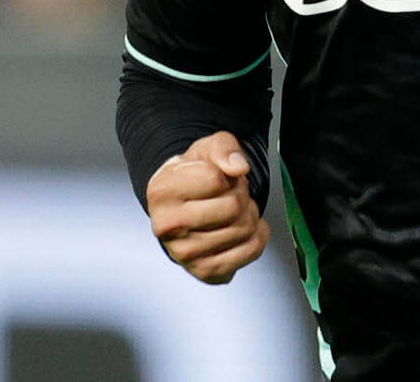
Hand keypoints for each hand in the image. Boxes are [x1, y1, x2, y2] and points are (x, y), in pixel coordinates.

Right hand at [146, 131, 269, 283]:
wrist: (184, 207)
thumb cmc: (194, 176)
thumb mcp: (206, 148)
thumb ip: (224, 148)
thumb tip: (238, 167)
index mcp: (162, 192)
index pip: (216, 179)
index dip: (227, 175)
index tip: (218, 178)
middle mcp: (166, 227)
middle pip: (233, 206)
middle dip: (241, 194)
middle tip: (230, 194)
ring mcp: (185, 253)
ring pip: (244, 228)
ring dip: (249, 214)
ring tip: (233, 211)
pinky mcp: (205, 271)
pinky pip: (251, 250)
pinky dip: (258, 235)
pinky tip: (243, 228)